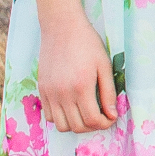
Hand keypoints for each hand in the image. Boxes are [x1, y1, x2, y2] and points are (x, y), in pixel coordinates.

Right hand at [37, 11, 118, 134]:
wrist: (62, 28)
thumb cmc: (87, 44)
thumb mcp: (104, 65)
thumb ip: (108, 92)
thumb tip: (112, 114)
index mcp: (81, 87)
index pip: (92, 120)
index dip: (105, 124)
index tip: (111, 118)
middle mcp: (62, 94)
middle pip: (77, 127)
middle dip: (92, 126)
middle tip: (101, 117)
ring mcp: (49, 94)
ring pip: (61, 126)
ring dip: (75, 125)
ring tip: (86, 113)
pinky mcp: (41, 90)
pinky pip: (49, 116)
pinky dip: (61, 118)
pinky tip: (72, 107)